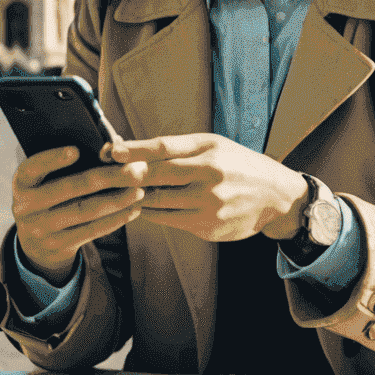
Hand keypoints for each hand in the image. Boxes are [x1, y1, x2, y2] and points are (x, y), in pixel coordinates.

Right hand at [12, 143, 148, 281]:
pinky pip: (91, 231)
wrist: (36, 243)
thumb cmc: (49, 197)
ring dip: (117, 199)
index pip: (33, 167)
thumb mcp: (46, 180)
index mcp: (22, 182)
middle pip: (71, 187)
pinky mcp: (59, 245)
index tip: (76, 150)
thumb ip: (70, 161)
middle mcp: (27, 206)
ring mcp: (42, 228)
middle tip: (136, 169)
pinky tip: (133, 209)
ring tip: (140, 189)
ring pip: (85, 211)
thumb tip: (114, 142)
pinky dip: (115, 219)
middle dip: (108, 177)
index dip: (53, 159)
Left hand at [109, 133, 308, 243]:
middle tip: (98, 174)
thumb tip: (132, 148)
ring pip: (157, 205)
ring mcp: (208, 210)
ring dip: (133, 198)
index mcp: (210, 157)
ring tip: (112, 191)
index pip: (163, 152)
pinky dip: (151, 213)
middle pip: (155, 180)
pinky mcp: (206, 231)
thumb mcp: (212, 144)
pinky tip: (139, 205)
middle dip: (124, 177)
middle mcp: (209, 183)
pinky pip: (169, 221)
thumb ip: (174, 147)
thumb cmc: (238, 163)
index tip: (108, 151)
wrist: (275, 197)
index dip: (134, 152)